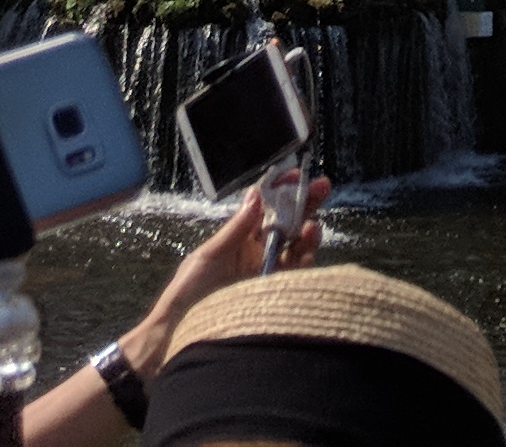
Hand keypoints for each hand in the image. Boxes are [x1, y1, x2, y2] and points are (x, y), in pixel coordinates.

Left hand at [148, 169, 332, 342]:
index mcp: (240, 236)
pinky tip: (307, 250)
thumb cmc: (189, 290)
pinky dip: (305, 259)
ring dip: (307, 232)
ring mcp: (267, 271)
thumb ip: (235, 229)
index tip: (293, 174)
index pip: (264, 206)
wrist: (183, 331)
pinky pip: (295, 273)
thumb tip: (256, 195)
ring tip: (313, 225)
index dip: (279, 188)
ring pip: (295, 245)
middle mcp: (257, 250)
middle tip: (322, 185)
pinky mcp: (273, 291)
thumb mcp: (209, 255)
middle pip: (286, 221)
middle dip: (305, 202)